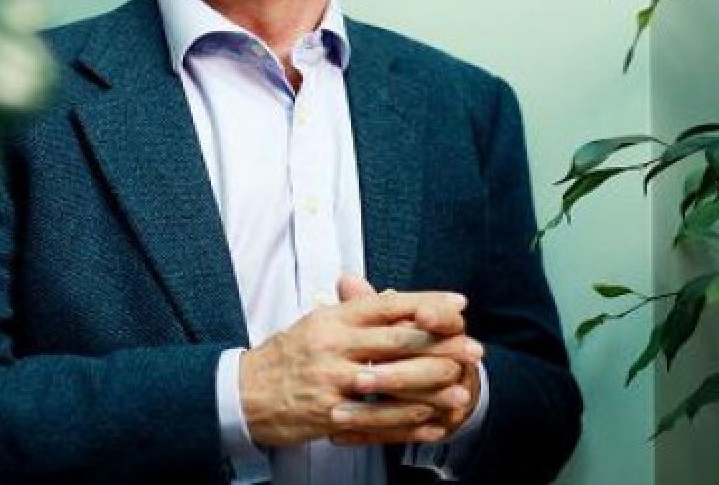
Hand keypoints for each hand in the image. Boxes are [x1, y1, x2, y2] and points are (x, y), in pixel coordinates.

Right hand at [239, 278, 473, 446]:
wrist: (244, 394)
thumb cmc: (287, 355)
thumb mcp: (319, 323)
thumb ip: (356, 310)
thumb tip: (394, 295)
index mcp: (334, 319)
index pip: (388, 305)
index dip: (426, 303)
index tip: (459, 305)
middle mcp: (335, 346)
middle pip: (398, 341)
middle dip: (442, 345)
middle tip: (475, 348)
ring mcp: (332, 381)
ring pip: (392, 382)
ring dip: (432, 387)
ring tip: (462, 390)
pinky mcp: (329, 414)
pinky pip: (376, 420)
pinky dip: (407, 422)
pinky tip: (431, 423)